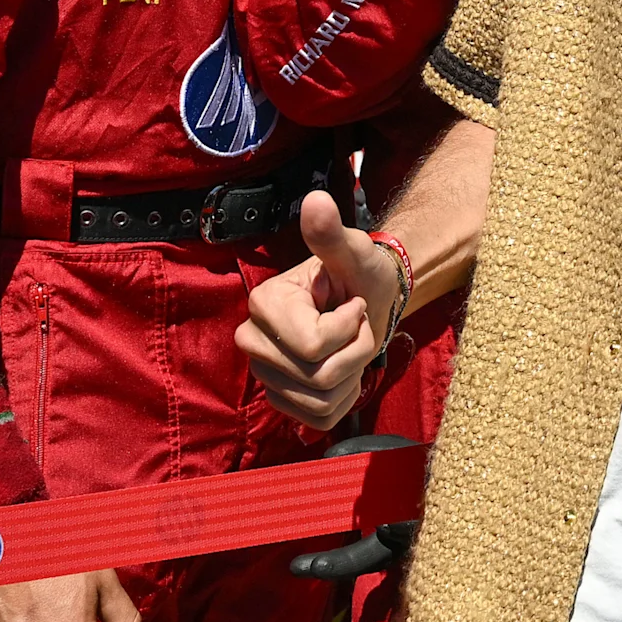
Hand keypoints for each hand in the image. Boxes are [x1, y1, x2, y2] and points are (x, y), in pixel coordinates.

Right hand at [233, 191, 400, 429]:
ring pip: (318, 402)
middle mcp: (253, 341)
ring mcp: (265, 374)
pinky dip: (343, 400)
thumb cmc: (361, 274)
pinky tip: (344, 372)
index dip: (348, 329)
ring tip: (350, 347)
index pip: (312, 345)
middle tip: (356, 326)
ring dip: (351, 377)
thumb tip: (316, 202)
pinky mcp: (281, 400)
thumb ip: (332, 233)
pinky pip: (318, 420)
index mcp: (264, 305)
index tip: (353, 304)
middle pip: (316, 377)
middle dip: (353, 354)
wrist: (368, 301)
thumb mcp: (354, 253)